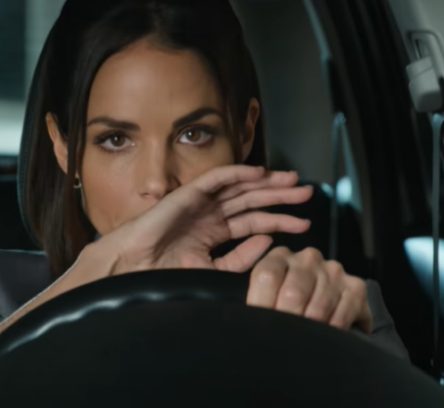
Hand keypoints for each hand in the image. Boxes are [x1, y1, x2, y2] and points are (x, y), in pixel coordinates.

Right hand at [89, 165, 313, 274]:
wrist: (137, 266)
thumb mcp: (212, 270)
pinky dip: (239, 173)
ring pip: (241, 187)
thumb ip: (240, 259)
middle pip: (253, 201)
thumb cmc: (165, 271)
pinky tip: (260, 173)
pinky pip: (219, 178)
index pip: (254, 223)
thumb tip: (268, 242)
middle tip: (307, 195)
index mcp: (214, 232)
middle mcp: (210, 214)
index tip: (302, 226)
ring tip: (294, 183)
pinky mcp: (191, 192)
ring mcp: (202, 201)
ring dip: (268, 183)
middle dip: (281, 197)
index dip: (279, 222)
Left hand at [245, 247, 372, 332]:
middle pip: (293, 294)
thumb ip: (254, 297)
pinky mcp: (356, 287)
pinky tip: (326, 334)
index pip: (266, 276)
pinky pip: (341, 317)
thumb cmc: (283, 302)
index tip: (262, 324)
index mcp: (280, 256)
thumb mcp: (261, 294)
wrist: (317, 304)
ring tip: (305, 335)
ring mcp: (333, 271)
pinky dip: (331, 332)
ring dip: (310, 330)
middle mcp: (308, 258)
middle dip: (287, 321)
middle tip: (285, 335)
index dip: (262, 304)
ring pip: (317, 309)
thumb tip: (244, 315)